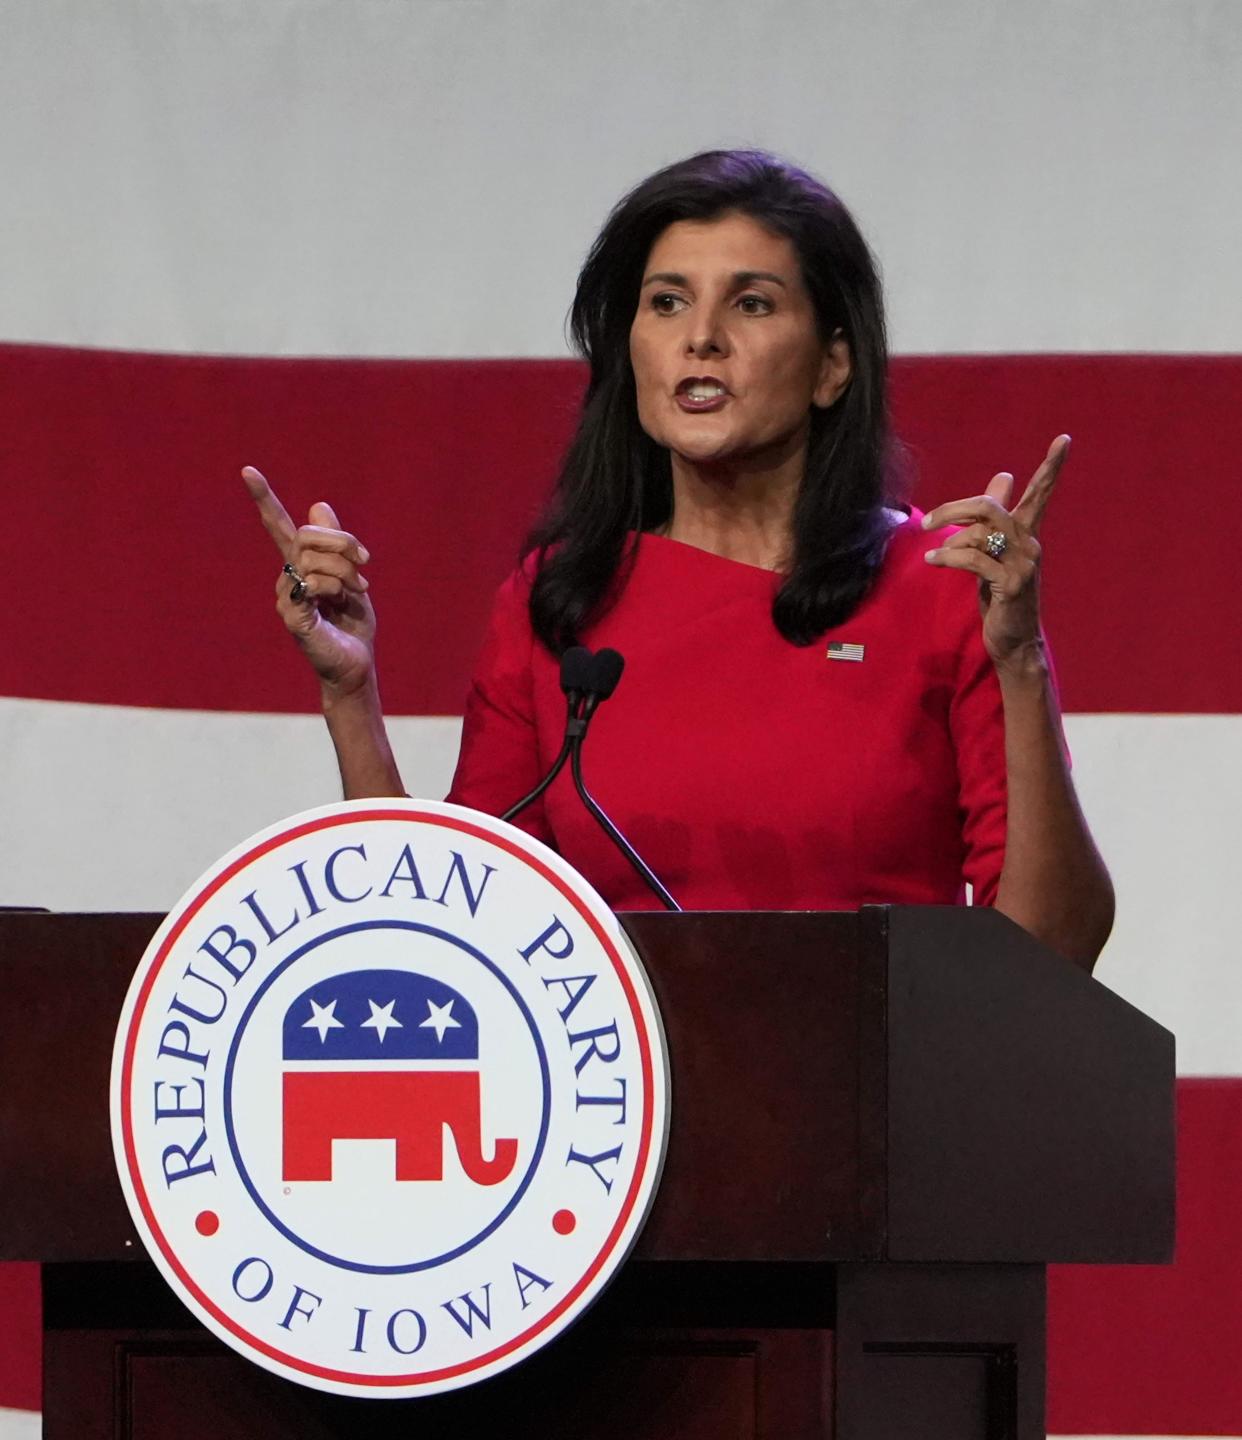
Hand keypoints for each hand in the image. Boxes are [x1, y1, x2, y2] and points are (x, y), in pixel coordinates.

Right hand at [242, 466, 376, 696]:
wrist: (356, 663)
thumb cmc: (352, 625)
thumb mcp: (351, 576)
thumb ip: (337, 544)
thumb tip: (318, 505)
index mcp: (302, 565)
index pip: (278, 526)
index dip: (264, 498)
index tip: (247, 470)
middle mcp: (288, 576)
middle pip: (306, 534)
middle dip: (343, 541)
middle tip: (366, 561)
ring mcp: (285, 595)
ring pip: (312, 557)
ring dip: (345, 570)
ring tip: (356, 592)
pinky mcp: (291, 615)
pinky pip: (311, 582)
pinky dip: (334, 588)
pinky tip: (339, 604)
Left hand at [921, 435, 1069, 670]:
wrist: (1013, 640)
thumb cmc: (1001, 594)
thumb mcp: (995, 552)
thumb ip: (994, 518)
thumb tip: (1005, 475)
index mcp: (1026, 533)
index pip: (1041, 493)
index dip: (1051, 467)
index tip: (1065, 438)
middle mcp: (1030, 544)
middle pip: (990, 505)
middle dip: (955, 507)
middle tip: (929, 521)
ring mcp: (1023, 564)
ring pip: (979, 531)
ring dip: (949, 541)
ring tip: (935, 555)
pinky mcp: (1011, 584)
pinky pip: (974, 558)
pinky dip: (949, 557)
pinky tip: (935, 561)